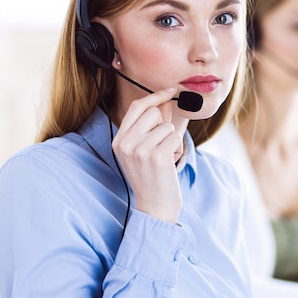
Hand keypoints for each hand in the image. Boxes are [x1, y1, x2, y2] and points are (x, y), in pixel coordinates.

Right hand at [112, 87, 183, 223]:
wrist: (155, 206)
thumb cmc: (153, 177)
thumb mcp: (146, 149)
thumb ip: (154, 125)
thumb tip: (165, 103)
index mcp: (119, 140)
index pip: (137, 107)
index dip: (155, 97)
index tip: (170, 91)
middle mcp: (125, 143)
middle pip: (153, 112)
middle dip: (164, 125)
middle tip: (162, 146)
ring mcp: (139, 150)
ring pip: (166, 125)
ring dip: (172, 140)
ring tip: (166, 158)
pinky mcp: (156, 156)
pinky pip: (175, 136)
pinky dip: (178, 148)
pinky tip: (171, 163)